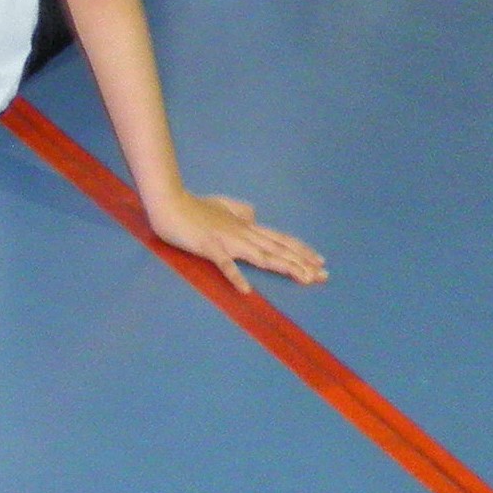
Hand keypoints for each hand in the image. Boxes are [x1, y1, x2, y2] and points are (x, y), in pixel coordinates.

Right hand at [144, 186, 325, 292]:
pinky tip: (246, 291)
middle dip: (303, 262)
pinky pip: (224, 263)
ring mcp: (227, 240)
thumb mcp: (221, 205)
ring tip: (304, 279)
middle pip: (278, 249)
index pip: (279, 239)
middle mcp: (242, 233)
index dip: (300, 250)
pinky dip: (235, 276)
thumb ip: (239, 210)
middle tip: (325, 275)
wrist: (168, 202)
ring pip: (261, 255)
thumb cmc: (193, 206)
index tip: (320, 261)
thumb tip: (255, 213)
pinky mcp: (209, 247)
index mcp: (245, 226)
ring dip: (284, 266)